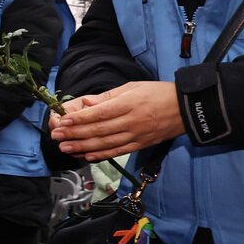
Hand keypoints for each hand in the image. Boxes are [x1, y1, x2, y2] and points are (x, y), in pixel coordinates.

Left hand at [49, 81, 183, 160]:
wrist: (187, 109)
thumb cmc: (158, 93)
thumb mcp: (132, 87)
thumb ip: (107, 97)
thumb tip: (85, 103)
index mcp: (128, 104)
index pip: (98, 114)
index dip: (78, 119)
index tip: (61, 121)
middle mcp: (131, 122)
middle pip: (98, 130)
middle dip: (74, 134)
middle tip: (56, 136)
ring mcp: (136, 136)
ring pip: (104, 143)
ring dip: (82, 146)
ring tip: (65, 147)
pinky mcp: (140, 145)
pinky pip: (117, 152)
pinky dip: (101, 155)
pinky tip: (86, 155)